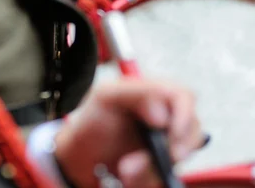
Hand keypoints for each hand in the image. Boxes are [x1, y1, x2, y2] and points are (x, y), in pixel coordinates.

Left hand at [55, 79, 201, 187]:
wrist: (79, 158)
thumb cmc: (91, 121)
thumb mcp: (106, 96)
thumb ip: (136, 93)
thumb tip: (164, 112)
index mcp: (154, 93)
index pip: (184, 96)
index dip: (185, 115)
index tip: (172, 136)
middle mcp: (166, 117)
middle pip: (192, 130)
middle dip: (170, 151)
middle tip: (142, 160)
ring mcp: (165, 144)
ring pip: (180, 160)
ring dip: (152, 171)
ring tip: (125, 170)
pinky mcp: (160, 168)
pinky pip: (166, 178)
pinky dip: (148, 181)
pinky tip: (129, 177)